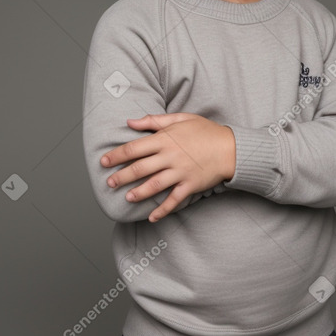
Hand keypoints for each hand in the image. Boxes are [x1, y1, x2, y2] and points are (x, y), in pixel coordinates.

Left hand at [100, 113, 235, 222]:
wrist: (231, 147)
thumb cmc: (206, 131)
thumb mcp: (181, 118)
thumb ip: (154, 120)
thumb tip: (130, 121)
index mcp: (165, 139)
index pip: (134, 148)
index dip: (116, 155)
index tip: (104, 161)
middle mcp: (170, 156)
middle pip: (139, 168)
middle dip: (121, 176)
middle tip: (109, 183)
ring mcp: (180, 172)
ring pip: (153, 185)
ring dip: (138, 193)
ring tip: (127, 198)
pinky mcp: (190, 185)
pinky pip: (173, 200)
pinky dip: (162, 210)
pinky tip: (152, 217)